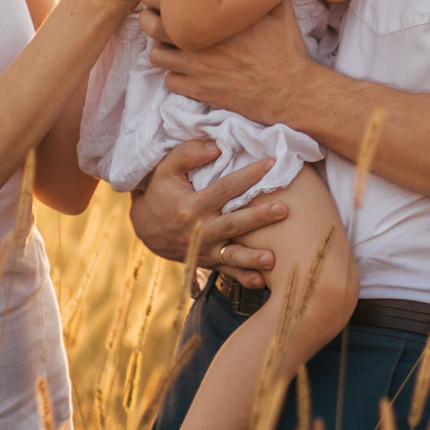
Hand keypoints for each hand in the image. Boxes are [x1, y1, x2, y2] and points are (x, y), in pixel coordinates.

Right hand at [128, 141, 285, 286]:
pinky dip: (243, 278)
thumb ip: (189, 153)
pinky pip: (227, 272)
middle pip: (234, 223)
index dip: (248, 175)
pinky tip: (262, 282)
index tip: (272, 164)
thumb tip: (218, 147)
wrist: (145, 228)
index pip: (225, 188)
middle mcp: (198, 231)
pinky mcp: (207, 261)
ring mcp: (203, 249)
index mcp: (190, 206)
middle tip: (284, 210)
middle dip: (259, 217)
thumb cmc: (160, 192)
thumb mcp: (165, 169)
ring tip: (273, 259)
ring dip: (253, 258)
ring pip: (232, 254)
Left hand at [148, 0, 311, 123]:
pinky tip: (185, 72)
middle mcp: (201, 40)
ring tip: (170, 47)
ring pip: (156, 56)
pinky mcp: (199, 90)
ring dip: (160, 50)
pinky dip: (174, 77)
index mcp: (216, 16)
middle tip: (150, 16)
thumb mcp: (279, 10)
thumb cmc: (284, 48)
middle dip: (146, 18)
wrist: (289, 90)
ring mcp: (197, 67)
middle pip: (152, 25)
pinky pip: (169, 82)